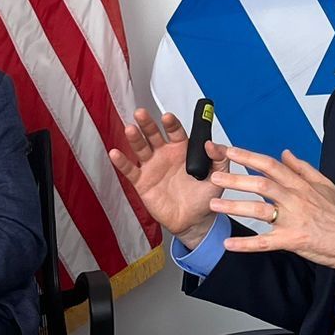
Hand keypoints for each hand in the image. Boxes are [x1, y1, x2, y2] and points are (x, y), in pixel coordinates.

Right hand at [107, 108, 224, 248]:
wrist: (193, 221)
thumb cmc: (204, 197)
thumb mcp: (218, 177)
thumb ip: (219, 159)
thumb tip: (211, 144)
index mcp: (182, 150)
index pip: (175, 131)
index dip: (171, 124)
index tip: (168, 117)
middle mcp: (165, 155)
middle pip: (153, 135)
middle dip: (148, 124)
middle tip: (141, 113)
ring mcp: (152, 167)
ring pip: (141, 148)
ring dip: (134, 138)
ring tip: (130, 129)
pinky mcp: (142, 182)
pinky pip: (130, 170)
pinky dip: (121, 162)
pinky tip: (115, 153)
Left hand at [213, 146, 334, 289]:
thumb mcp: (325, 184)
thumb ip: (302, 168)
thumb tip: (286, 153)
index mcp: (301, 185)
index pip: (271, 165)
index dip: (248, 157)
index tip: (229, 151)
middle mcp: (296, 198)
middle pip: (261, 184)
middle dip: (235, 179)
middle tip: (213, 176)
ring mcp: (294, 219)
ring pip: (259, 210)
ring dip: (234, 206)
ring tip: (214, 204)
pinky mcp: (293, 239)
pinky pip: (265, 242)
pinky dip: (246, 244)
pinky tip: (229, 245)